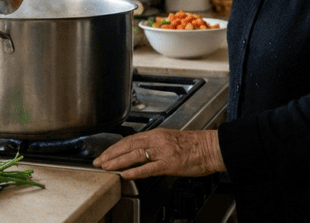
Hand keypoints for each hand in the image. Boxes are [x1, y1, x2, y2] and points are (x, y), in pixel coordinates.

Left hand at [92, 128, 225, 179]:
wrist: (211, 148)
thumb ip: (155, 145)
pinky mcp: (170, 163)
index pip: (129, 139)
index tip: (104, 154)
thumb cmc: (194, 146)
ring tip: (106, 167)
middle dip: (110, 154)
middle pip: (128, 145)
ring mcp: (163, 152)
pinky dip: (135, 171)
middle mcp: (157, 140)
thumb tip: (140, 152)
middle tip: (98, 162)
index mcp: (157, 134)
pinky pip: (149, 167)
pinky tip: (125, 174)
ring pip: (134, 154)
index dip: (114, 147)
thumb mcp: (170, 140)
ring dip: (118, 161)